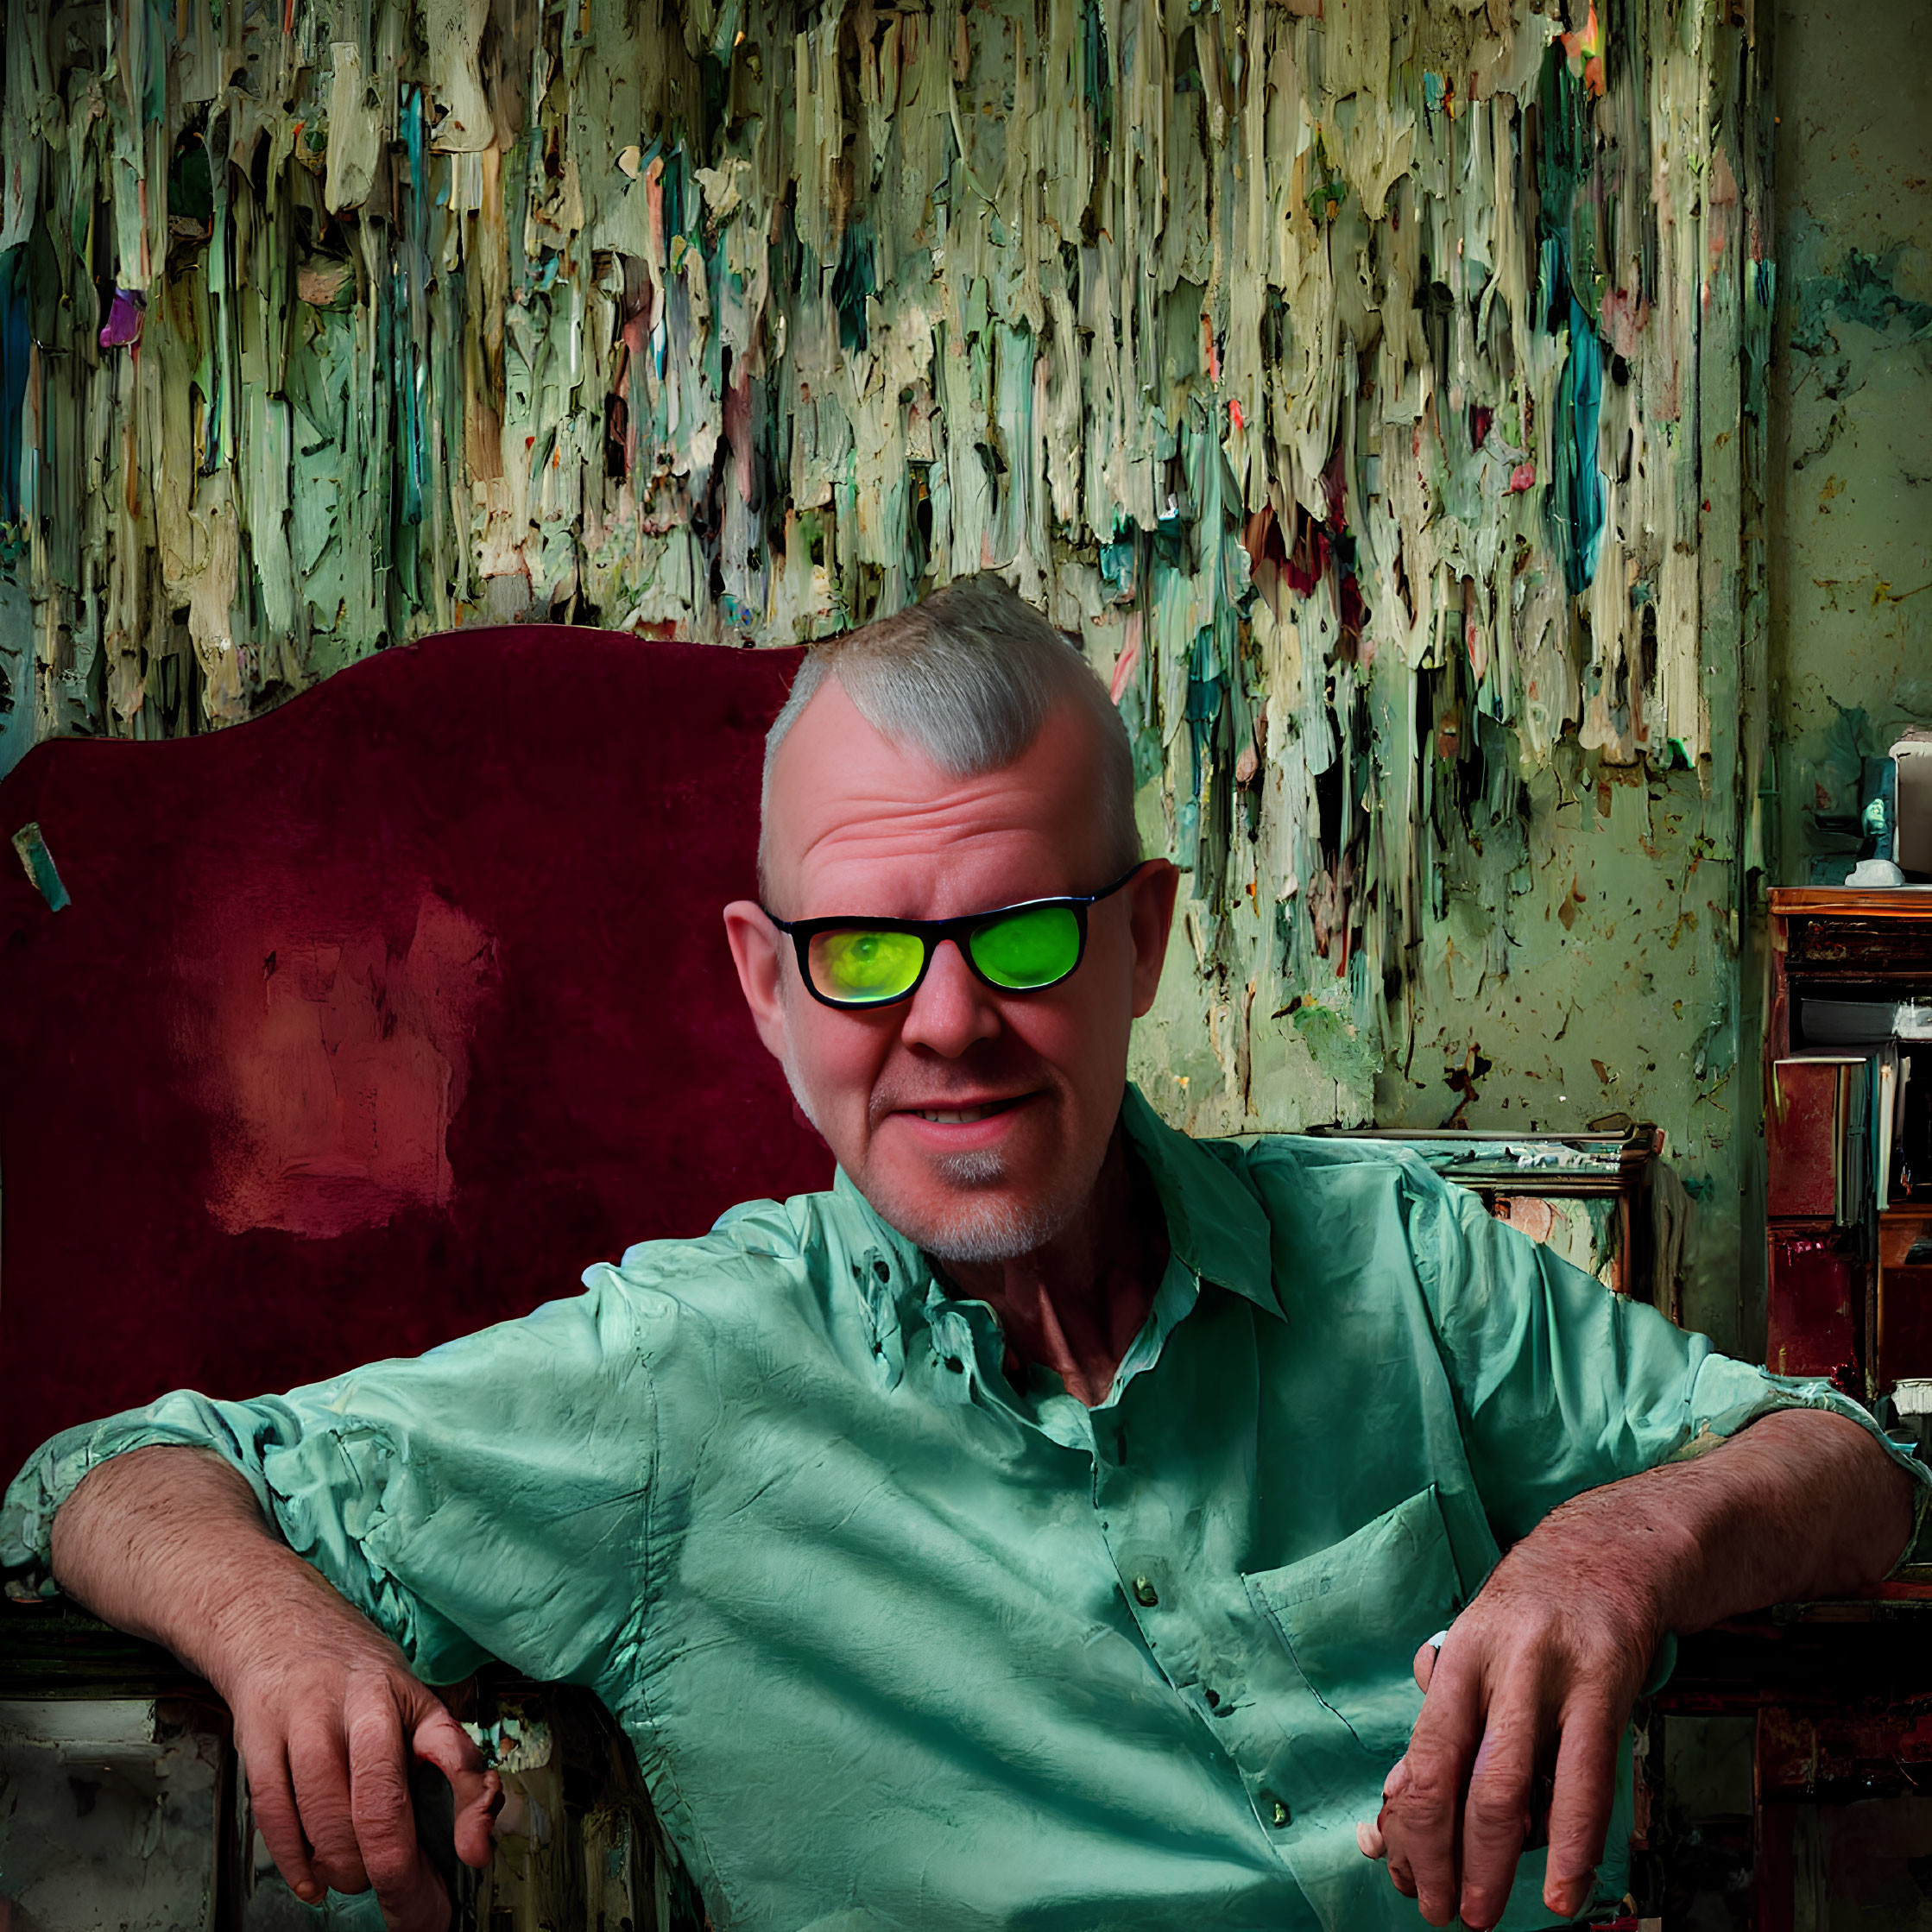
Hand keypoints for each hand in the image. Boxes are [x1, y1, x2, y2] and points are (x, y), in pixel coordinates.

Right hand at [50, 1447, 502, 1931]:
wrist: (270, 1618)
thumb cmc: (354, 1673)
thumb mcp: (411, 1696)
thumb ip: (447, 1759)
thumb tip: (479, 1838)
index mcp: (408, 1694)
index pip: (452, 1750)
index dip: (470, 1808)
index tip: (476, 1858)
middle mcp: (360, 1705)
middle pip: (379, 1806)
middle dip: (397, 1875)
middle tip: (413, 1914)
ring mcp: (304, 1720)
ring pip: (327, 1820)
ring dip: (346, 1869)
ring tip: (358, 1882)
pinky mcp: (257, 1738)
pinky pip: (275, 1816)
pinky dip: (296, 1861)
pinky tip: (314, 1884)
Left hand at [1353, 1529, 1660, 1928]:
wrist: (1607, 1552)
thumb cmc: (1531, 1618)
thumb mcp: (1476, 1655)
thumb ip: (1447, 1727)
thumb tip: (1399, 1803)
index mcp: (1454, 1661)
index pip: (1419, 1758)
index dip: (1410, 1828)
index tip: (1408, 1877)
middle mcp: (1493, 1667)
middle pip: (1454, 1777)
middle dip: (1441, 1856)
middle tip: (1439, 1911)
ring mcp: (1548, 1675)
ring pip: (1509, 1783)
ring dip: (1492, 1861)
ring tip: (1485, 1913)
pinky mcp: (1604, 1684)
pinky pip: (1586, 1777)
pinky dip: (1570, 1842)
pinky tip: (1563, 1888)